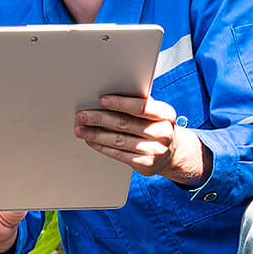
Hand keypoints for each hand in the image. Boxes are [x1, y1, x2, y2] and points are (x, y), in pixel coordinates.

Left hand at [75, 95, 209, 185]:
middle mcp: (163, 132)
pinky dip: (101, 147)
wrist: (172, 153)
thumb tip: (112, 89)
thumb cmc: (156, 126)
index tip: (102, 100)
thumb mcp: (155, 112)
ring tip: (80, 129)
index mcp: (165, 114)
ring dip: (95, 134)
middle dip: (100, 119)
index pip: (141, 107)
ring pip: (118, 140)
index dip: (120, 103)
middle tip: (82, 116)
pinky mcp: (146, 164)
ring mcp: (155, 150)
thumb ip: (139, 101)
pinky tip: (91, 141)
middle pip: (125, 124)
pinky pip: (118, 154)